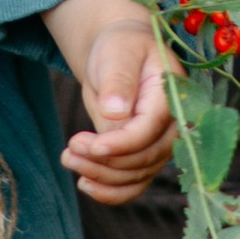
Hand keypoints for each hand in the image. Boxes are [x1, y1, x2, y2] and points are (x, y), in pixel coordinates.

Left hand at [45, 0, 175, 205]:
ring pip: (136, 176)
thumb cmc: (120, 47)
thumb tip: (115, 112)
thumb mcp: (117, 53)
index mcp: (170, 96)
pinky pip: (133, 184)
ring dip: (101, 176)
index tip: (90, 146)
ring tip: (68, 158)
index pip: (148, 129)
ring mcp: (159, 144)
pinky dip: (110, 191)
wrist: (121, 54)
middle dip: (105, 162)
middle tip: (70, 149)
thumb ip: (118, 80)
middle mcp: (171, 126)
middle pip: (144, 159)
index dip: (121, 143)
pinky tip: (84, 184)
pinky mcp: (143, 155)